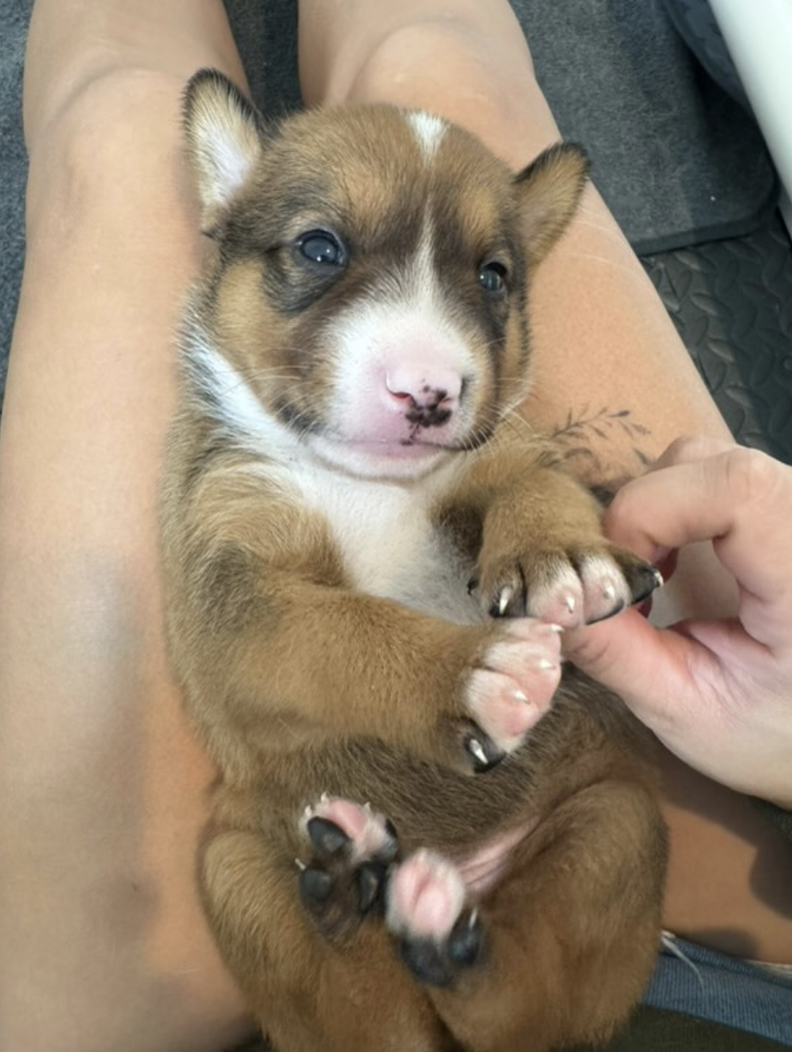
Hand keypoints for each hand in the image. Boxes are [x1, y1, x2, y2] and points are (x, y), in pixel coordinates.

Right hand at [565, 437, 791, 807]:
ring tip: (653, 581)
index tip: (626, 580)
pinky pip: (715, 476)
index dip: (652, 511)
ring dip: (656, 509)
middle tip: (632, 588)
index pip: (736, 488)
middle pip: (709, 465)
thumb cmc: (772, 735)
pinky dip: (674, 511)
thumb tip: (541, 599)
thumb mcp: (686, 712)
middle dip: (642, 514)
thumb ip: (613, 652)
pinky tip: (674, 568)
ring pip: (707, 460)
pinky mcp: (780, 508)